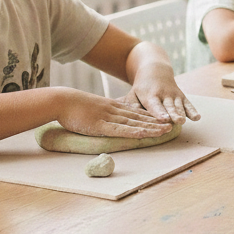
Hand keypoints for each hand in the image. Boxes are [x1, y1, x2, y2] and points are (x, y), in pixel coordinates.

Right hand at [54, 88, 174, 137]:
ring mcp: (109, 117)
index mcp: (112, 106)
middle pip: (140, 117)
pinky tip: (146, 133)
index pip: (136, 113)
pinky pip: (121, 129)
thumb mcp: (92, 109)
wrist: (61, 100)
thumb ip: (102, 114)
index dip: (150, 116)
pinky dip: (134, 132)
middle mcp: (115, 111)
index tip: (163, 119)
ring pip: (135, 123)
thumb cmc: (72, 106)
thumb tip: (107, 121)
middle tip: (172, 125)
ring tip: (166, 130)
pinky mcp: (101, 125)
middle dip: (157, 121)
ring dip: (152, 127)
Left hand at [128, 63, 199, 124]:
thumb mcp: (133, 93)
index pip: (155, 105)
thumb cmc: (142, 87)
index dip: (159, 112)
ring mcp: (174, 95)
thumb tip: (130, 116)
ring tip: (183, 121)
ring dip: (182, 113)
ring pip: (179, 106)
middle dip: (173, 114)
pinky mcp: (182, 96)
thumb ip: (132, 105)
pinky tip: (197, 118)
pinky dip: (193, 111)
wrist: (156, 71)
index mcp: (150, 95)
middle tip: (177, 121)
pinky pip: (188, 104)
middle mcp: (164, 95)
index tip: (164, 119)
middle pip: (169, 106)